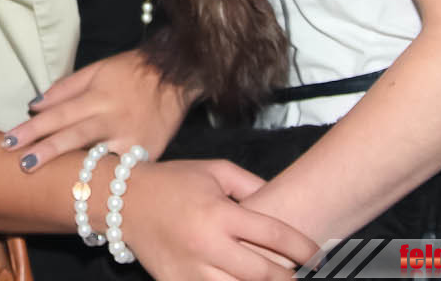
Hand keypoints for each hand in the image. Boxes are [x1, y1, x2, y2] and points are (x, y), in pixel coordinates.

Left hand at [2, 48, 193, 171]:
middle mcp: (113, 119)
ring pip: (97, 158)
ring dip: (72, 171)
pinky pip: (121, 170)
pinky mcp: (147, 155)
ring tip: (48, 184)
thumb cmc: (130, 72)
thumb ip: (64, 89)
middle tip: (20, 164)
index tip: (7, 142)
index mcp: (98, 97)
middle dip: (46, 151)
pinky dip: (103, 179)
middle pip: (74, 137)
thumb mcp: (96, 70)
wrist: (177, 77)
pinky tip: (84, 192)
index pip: (58, 115)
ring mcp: (132, 140)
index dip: (32, 128)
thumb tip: (33, 105)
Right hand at [122, 160, 318, 280]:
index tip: (317, 256)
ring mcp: (189, 269)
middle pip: (262, 273)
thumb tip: (281, 205)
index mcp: (219, 213)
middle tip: (302, 276)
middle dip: (289, 278)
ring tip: (273, 279)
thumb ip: (251, 185)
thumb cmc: (173, 181)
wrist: (123, 200)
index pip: (273, 234)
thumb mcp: (215, 171)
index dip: (302, 248)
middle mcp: (206, 244)